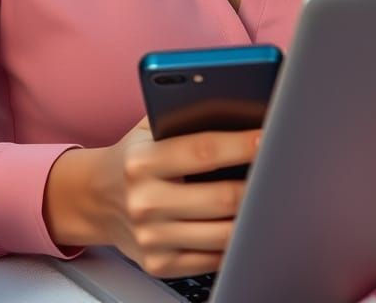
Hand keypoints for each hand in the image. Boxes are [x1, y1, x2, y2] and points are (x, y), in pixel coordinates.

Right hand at [97, 115, 260, 278]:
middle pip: (221, 198)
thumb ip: (182, 118)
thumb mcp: (147, 129)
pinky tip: (245, 224)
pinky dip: (235, 242)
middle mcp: (144, 202)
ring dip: (252, 216)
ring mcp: (151, 238)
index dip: (241, 144)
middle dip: (257, 184)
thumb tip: (237, 109)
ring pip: (223, 234)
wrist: (95, 198)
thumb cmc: (132, 157)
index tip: (268, 137)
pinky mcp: (159, 264)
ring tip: (269, 198)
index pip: (203, 151)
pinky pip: (213, 259)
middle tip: (280, 171)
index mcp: (142, 162)